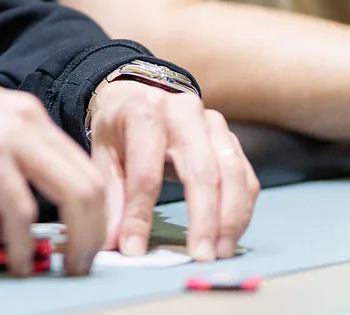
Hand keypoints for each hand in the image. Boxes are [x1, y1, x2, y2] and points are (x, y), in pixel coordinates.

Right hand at [0, 61, 104, 276]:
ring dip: (76, 240)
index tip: (87, 242)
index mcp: (25, 115)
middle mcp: (27, 119)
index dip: (93, 211)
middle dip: (96, 232)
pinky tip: (16, 260)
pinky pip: (22, 210)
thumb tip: (8, 226)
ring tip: (62, 267)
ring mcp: (9, 134)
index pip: (82, 166)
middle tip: (84, 263)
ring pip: (75, 194)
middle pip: (91, 183)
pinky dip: (24, 243)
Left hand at [87, 80, 257, 261]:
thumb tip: (115, 242)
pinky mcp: (231, 138)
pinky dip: (243, 208)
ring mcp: (213, 123)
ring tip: (220, 252)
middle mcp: (184, 112)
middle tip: (199, 256)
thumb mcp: (103, 152)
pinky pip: (246, 175)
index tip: (134, 248)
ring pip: (232, 173)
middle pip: (201, 170)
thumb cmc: (120, 128)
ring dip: (231, 217)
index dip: (140, 214)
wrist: (140, 94)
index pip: (145, 170)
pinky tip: (230, 234)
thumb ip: (110, 195)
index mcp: (143, 111)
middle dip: (203, 218)